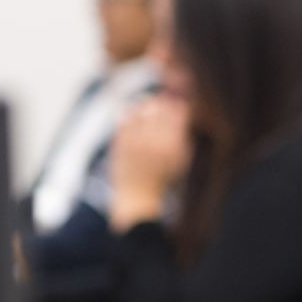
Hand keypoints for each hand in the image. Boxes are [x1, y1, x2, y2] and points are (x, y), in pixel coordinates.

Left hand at [108, 93, 191, 230]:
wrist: (138, 197)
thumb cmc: (163, 177)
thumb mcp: (180, 158)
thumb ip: (182, 133)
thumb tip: (179, 104)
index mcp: (173, 147)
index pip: (176, 112)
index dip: (174, 105)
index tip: (173, 106)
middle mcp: (155, 143)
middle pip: (157, 108)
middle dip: (159, 104)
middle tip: (158, 105)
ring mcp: (135, 144)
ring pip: (139, 110)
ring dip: (143, 106)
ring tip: (145, 108)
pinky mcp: (120, 145)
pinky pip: (123, 119)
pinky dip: (128, 114)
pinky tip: (132, 117)